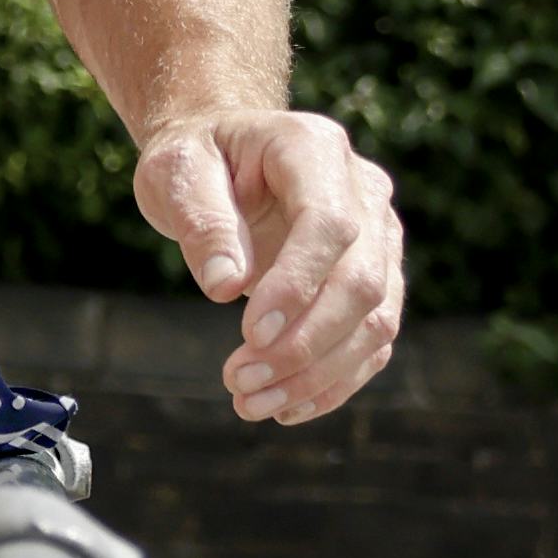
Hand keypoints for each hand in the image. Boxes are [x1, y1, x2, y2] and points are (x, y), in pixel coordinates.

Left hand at [134, 107, 401, 424]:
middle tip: (240, 382)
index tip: (249, 334)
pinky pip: (372, 340)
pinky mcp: (377, 277)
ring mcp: (380, 237)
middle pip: (362, 281)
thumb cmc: (197, 159)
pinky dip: (334, 380)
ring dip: (319, 373)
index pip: (329, 226)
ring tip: (252, 404)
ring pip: (377, 320)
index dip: (297, 285)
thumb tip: (225, 288)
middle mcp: (365, 192)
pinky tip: (287, 407)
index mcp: (316, 150)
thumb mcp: (176, 173)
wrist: (224, 154)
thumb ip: (203, 222)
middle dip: (305, 343)